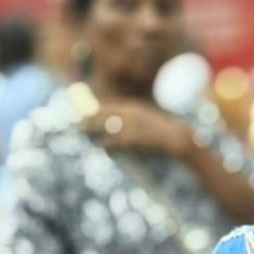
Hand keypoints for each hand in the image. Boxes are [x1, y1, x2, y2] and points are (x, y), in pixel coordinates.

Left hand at [79, 100, 195, 159]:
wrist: (179, 139)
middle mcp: (132, 114)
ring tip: (80, 128)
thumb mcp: (147, 122)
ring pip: (107, 123)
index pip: (110, 106)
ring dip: (92, 126)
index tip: (82, 109)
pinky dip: (106, 143)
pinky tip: (98, 146)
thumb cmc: (162, 134)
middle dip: (89, 115)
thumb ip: (133, 121)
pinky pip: (116, 139)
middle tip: (74, 118)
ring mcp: (133, 125)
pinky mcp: (136, 138)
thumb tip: (117, 126)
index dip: (95, 108)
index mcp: (135, 109)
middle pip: (105, 112)